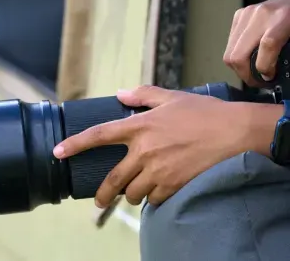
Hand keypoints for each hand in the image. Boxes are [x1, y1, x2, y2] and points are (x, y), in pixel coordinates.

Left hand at [52, 86, 278, 207]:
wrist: (236, 132)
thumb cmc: (204, 112)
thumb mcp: (171, 97)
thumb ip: (142, 95)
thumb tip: (120, 94)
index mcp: (139, 126)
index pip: (98, 135)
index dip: (74, 144)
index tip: (57, 152)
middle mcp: (144, 150)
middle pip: (113, 178)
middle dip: (103, 193)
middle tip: (99, 200)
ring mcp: (159, 170)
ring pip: (134, 192)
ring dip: (132, 194)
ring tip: (136, 191)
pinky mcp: (175, 184)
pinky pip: (155, 199)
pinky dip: (153, 198)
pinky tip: (158, 192)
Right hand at [223, 0, 289, 85]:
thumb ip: (286, 53)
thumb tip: (271, 74)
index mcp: (282, 18)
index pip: (267, 46)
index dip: (265, 68)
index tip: (270, 78)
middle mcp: (259, 15)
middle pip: (237, 54)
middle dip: (246, 75)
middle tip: (258, 82)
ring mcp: (245, 14)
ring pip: (230, 53)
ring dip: (240, 68)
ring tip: (254, 73)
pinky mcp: (238, 15)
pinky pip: (230, 44)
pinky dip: (238, 56)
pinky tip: (250, 57)